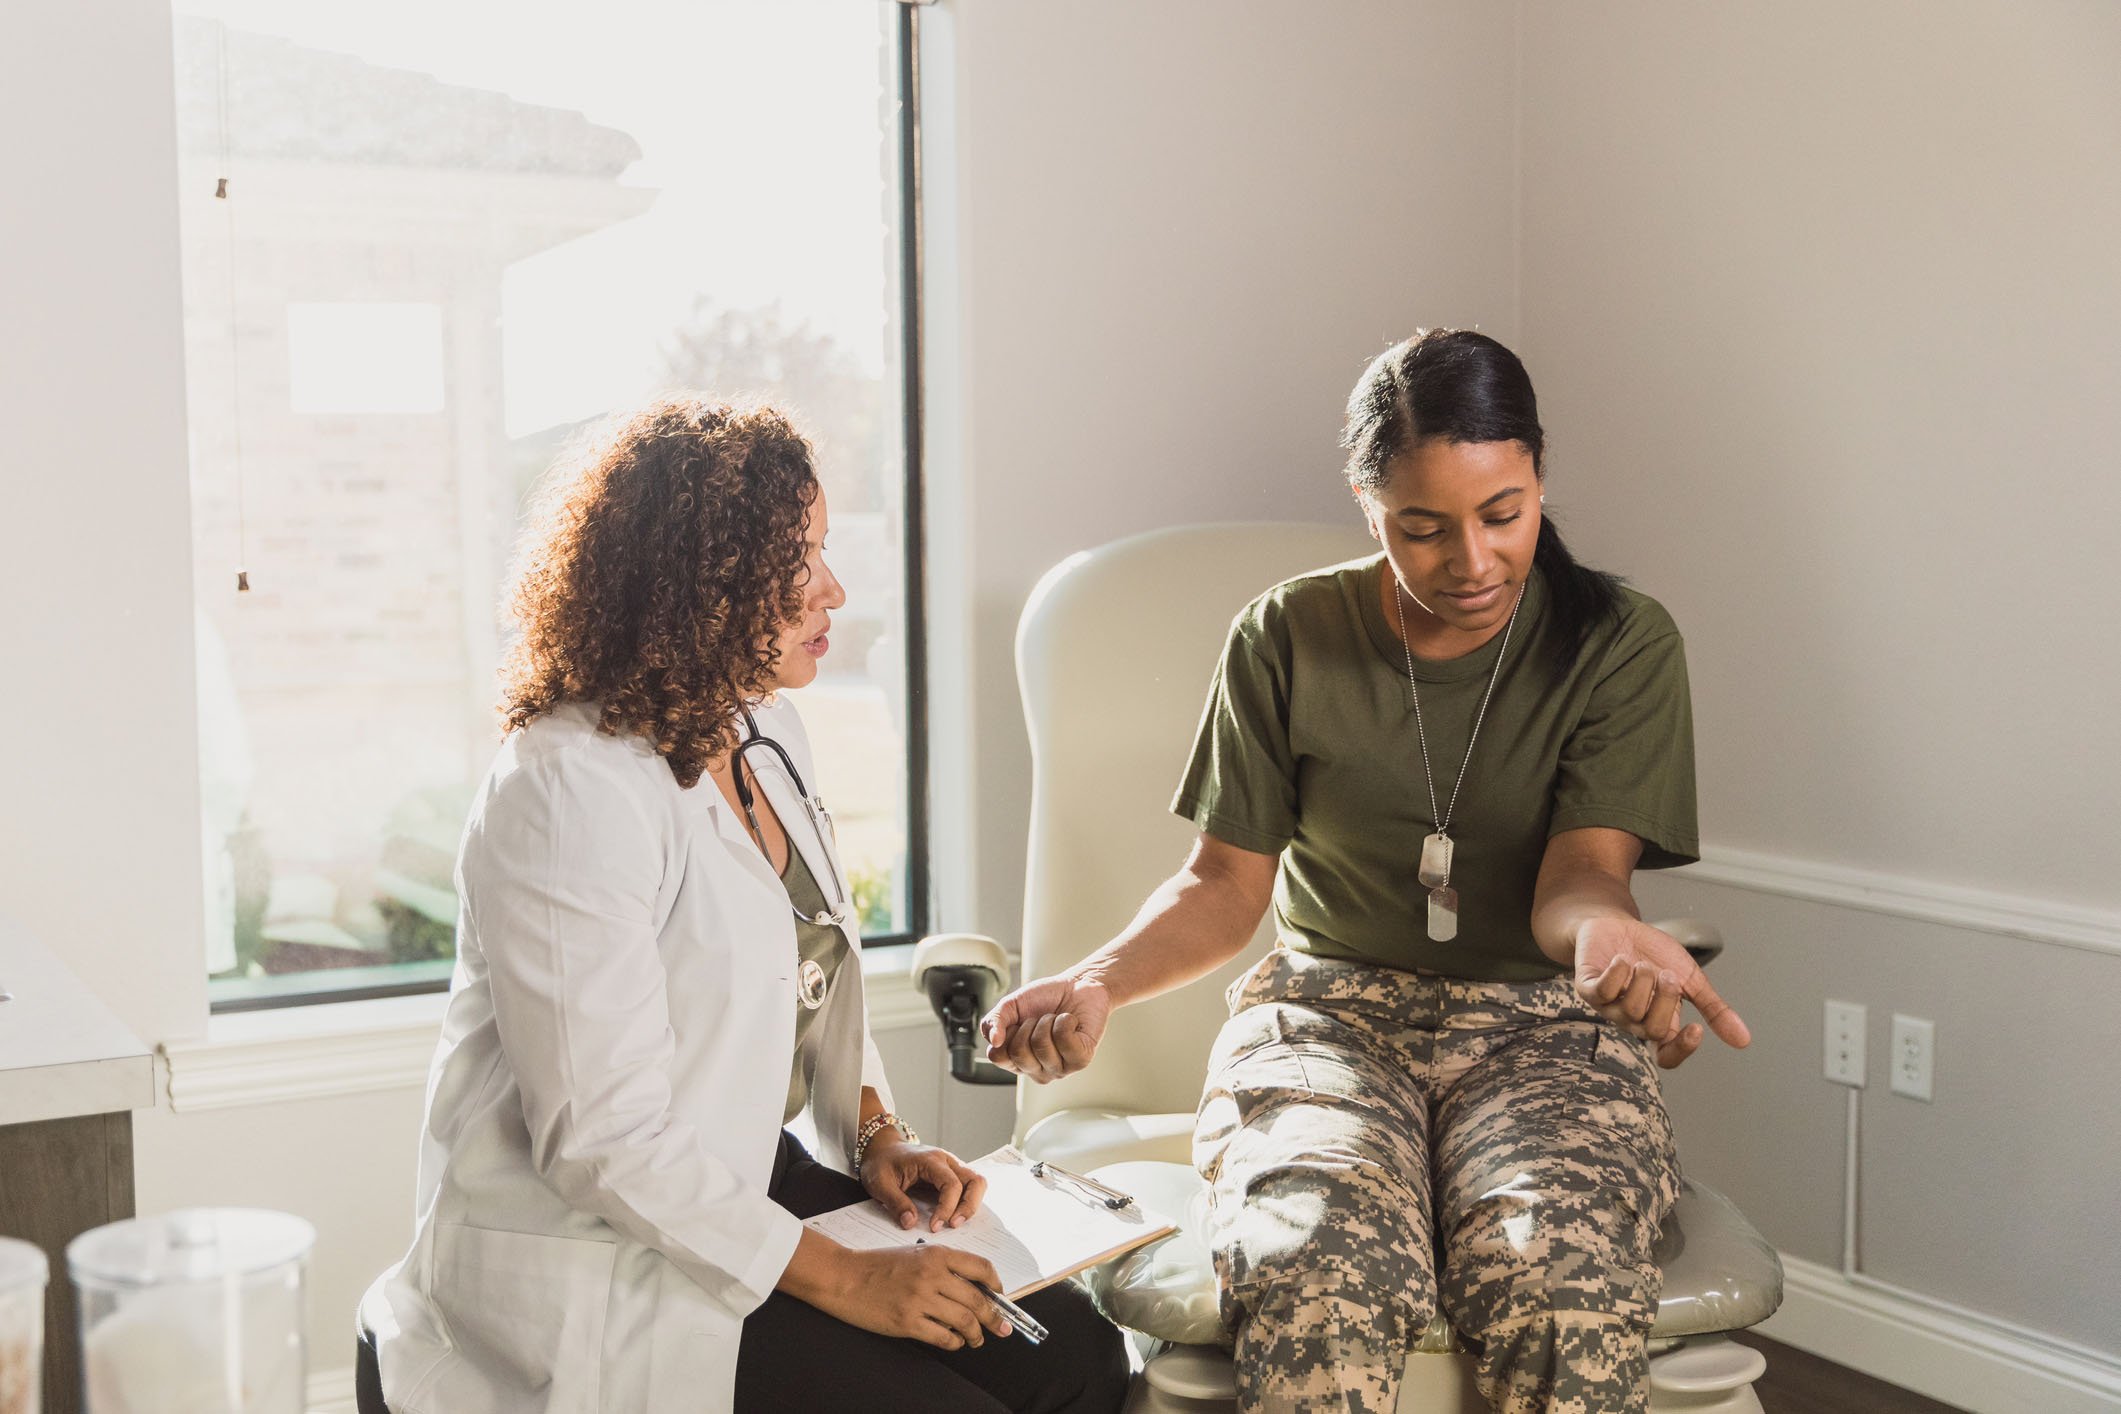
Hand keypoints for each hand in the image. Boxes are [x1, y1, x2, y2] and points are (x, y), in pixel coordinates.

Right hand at [811, 1241, 1013, 1349]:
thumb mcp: (915, 1255)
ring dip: (977, 1335)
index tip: (1001, 1296)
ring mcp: (920, 1300)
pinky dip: (955, 1342)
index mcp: (936, 1255)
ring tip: (977, 1340)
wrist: (844, 1277)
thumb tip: (973, 1289)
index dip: (996, 1285)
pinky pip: (943, 1337)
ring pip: (964, 1321)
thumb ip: (943, 1267)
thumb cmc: (878, 1265)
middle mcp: (932, 1275)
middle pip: (978, 1300)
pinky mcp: (907, 1322)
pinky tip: (955, 1342)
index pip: (981, 1268)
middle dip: (995, 1318)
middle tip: (1002, 1328)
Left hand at [859, 1137, 987, 1232]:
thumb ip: (896, 1203)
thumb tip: (911, 1223)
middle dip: (969, 1206)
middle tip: (953, 1225)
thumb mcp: (880, 1183)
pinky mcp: (951, 1175)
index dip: (946, 1208)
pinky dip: (966, 1203)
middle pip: (975, 1180)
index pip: (951, 1184)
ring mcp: (951, 1166)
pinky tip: (953, 1216)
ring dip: (971, 1205)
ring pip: (977, 1183)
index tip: (934, 1226)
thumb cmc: (881, 1163)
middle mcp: (947, 1160)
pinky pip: (968, 1188)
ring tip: (954, 1223)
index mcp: (930, 1159)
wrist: (882, 1149)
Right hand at [980, 973, 1112, 1082]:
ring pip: (1041, 1045)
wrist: (1078, 986)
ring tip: (1057, 1021)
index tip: (1020, 1022)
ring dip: (1049, 1021)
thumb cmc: (1045, 999)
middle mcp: (1037, 1071)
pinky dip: (1066, 1021)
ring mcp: (1059, 1069)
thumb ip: (993, 1021)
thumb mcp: (1011, 1005)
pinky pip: (1064, 1039)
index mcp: (1017, 1061)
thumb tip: (993, 1041)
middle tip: (1041, 1020)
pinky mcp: (1080, 1061)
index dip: (1007, 1031)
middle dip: (1029, 1025)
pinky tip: (1072, 1023)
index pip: (997, 1056)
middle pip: (1018, 1052)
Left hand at [1572, 915, 1750, 1068]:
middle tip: (1667, 975)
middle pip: (1654, 1030)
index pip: (1667, 1056)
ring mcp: (1608, 1007)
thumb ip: (1714, 1008)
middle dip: (1666, 1000)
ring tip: (1642, 963)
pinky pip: (1602, 992)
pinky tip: (1623, 960)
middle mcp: (1633, 1021)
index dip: (1681, 1050)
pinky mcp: (1587, 989)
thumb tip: (1744, 1040)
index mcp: (1659, 1022)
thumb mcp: (1690, 979)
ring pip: (1630, 1010)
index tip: (1696, 1029)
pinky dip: (1617, 974)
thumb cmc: (1654, 954)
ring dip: (1642, 980)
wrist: (1619, 925)